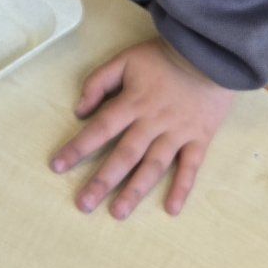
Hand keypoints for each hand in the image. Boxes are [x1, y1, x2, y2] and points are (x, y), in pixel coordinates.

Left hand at [50, 38, 234, 219]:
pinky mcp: (199, 139)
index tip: (58, 166)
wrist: (210, 54)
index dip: (78, 148)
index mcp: (133, 102)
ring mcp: (178, 133)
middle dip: (103, 181)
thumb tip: (79, 110)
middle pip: (124, 155)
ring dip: (136, 190)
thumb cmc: (163, 57)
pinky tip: (171, 209)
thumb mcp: (125, 59)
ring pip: (154, 166)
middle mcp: (153, 122)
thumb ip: (99, 81)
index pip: (100, 129)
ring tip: (118, 213)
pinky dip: (182, 188)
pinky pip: (191, 167)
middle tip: (84, 204)